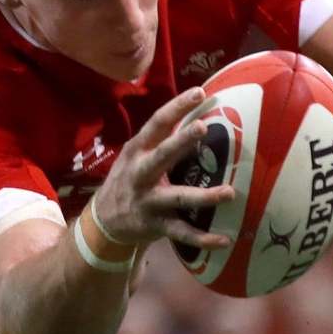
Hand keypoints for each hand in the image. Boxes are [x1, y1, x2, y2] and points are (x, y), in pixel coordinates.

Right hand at [90, 87, 236, 252]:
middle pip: (162, 155)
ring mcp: (148, 201)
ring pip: (177, 198)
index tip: (199, 92)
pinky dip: (204, 239)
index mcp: (137, 151)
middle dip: (181, 141)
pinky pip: (182, 233)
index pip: (157, 123)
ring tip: (229, 192)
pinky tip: (225, 240)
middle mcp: (141, 174)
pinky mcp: (155, 226)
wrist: (103, 222)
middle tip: (203, 127)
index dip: (177, 107)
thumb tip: (200, 114)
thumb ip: (162, 139)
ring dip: (204, 196)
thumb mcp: (136, 156)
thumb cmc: (129, 179)